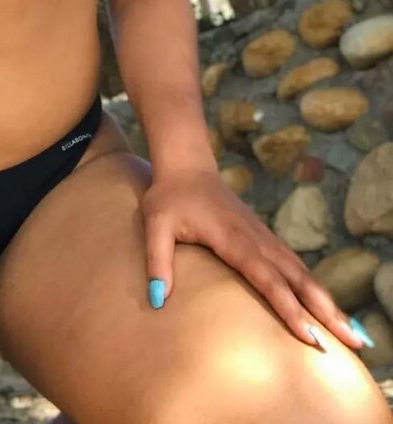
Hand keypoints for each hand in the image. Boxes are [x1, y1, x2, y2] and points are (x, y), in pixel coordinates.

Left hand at [141, 166, 369, 352]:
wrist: (186, 165)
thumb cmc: (169, 197)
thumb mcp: (155, 225)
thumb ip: (158, 261)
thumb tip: (157, 300)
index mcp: (234, 239)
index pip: (268, 280)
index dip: (289, 309)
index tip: (310, 338)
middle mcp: (256, 239)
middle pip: (298, 280)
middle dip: (326, 311)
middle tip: (353, 343)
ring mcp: (263, 237)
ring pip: (302, 273)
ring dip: (327, 302)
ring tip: (352, 333)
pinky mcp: (263, 237)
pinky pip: (294, 265)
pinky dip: (314, 287)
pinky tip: (326, 306)